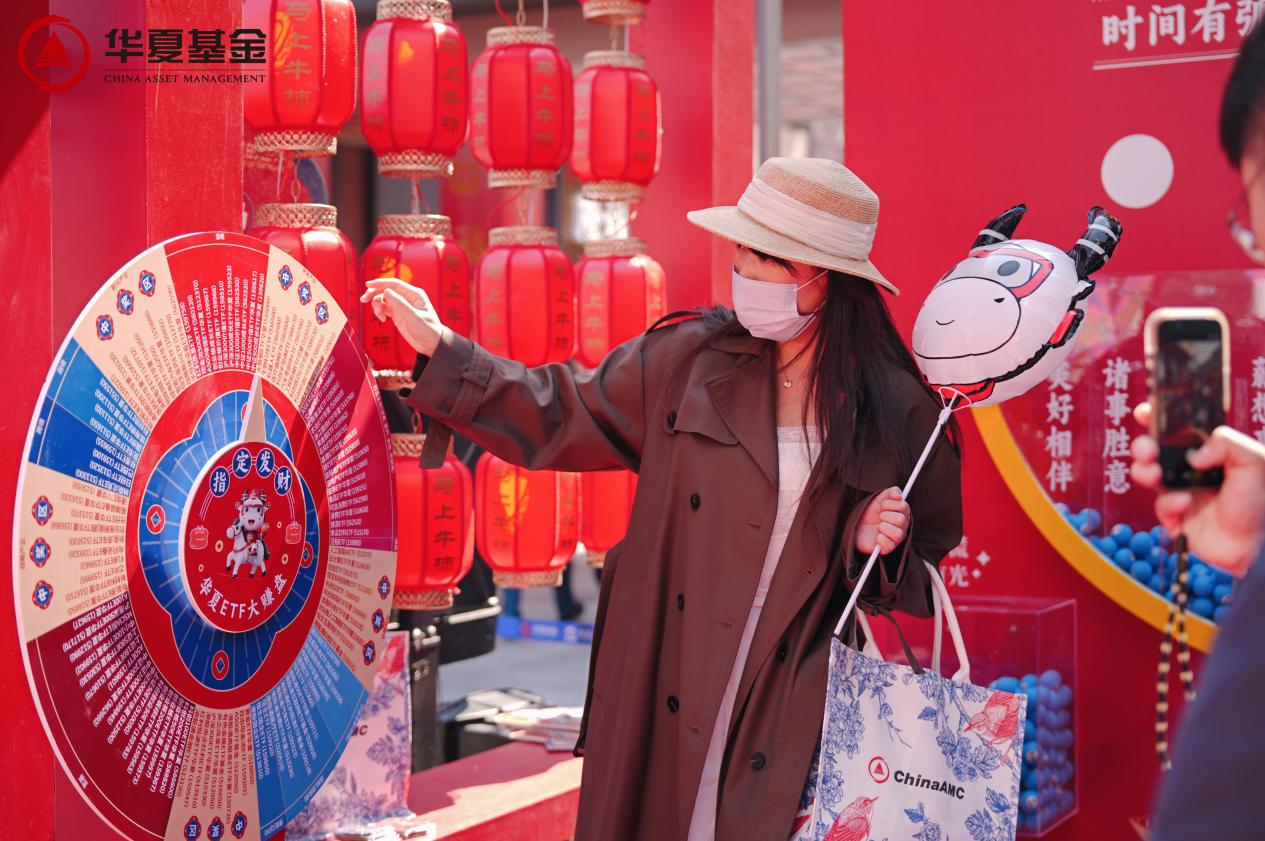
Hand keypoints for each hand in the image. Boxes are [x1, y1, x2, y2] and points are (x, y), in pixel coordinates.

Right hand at [359, 278, 445, 356]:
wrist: (431, 344)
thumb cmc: (427, 330)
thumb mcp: (414, 318)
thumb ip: (400, 304)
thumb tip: (387, 291)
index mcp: (414, 294)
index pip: (394, 284)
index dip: (380, 283)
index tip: (368, 284)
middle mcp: (407, 297)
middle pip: (386, 289)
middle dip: (374, 293)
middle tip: (363, 300)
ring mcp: (401, 305)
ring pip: (383, 299)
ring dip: (376, 305)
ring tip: (380, 316)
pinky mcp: (397, 313)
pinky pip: (384, 308)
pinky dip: (379, 312)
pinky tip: (382, 320)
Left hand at [855, 487, 909, 555]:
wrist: (856, 524)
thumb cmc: (870, 512)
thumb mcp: (879, 498)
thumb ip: (891, 492)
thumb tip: (899, 495)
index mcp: (902, 513)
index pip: (904, 506)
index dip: (889, 504)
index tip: (881, 506)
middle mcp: (902, 526)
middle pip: (901, 519)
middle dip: (885, 515)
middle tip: (878, 516)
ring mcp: (896, 538)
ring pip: (898, 534)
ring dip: (883, 527)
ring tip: (877, 527)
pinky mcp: (888, 548)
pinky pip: (890, 545)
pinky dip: (881, 539)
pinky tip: (876, 536)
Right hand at [1130, 402, 1264, 575]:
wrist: (1258, 544)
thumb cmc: (1260, 501)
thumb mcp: (1254, 461)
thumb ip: (1226, 443)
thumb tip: (1194, 455)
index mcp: (1206, 453)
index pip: (1177, 431)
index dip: (1157, 419)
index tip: (1144, 412)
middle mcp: (1189, 471)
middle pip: (1153, 451)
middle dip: (1142, 446)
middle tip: (1147, 450)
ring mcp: (1179, 493)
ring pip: (1147, 476)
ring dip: (1144, 471)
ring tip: (1155, 473)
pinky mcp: (1175, 519)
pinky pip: (1161, 506)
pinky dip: (1170, 502)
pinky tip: (1186, 503)